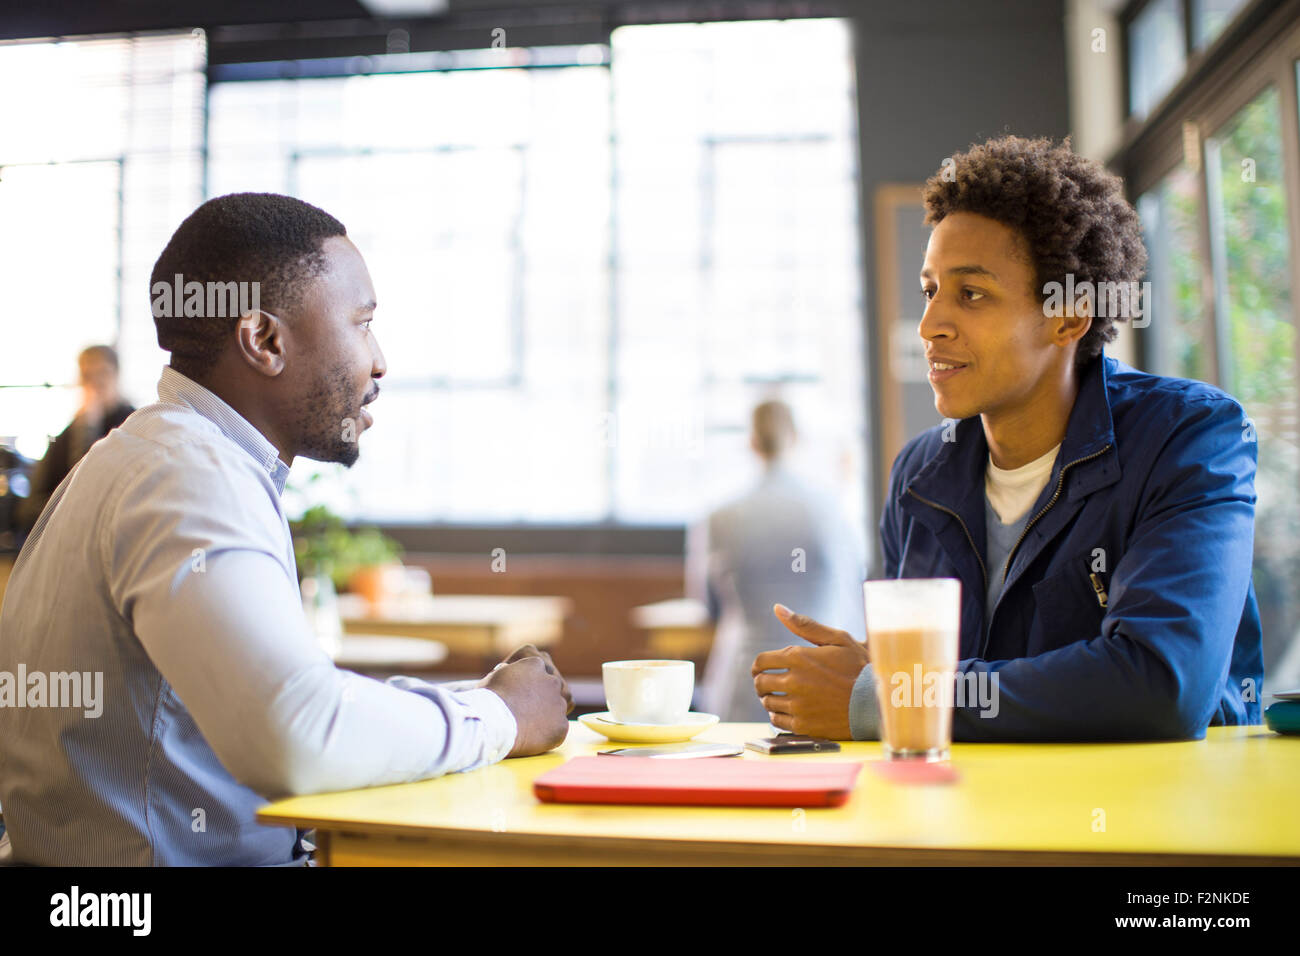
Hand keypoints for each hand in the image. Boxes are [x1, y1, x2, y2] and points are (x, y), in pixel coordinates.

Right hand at [483, 654, 571, 756]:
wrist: (493, 722)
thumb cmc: (487, 700)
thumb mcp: (495, 677)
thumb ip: (508, 673)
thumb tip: (506, 670)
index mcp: (535, 663)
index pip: (540, 668)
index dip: (530, 682)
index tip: (522, 692)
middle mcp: (551, 680)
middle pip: (552, 687)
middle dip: (542, 697)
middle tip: (526, 710)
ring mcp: (559, 702)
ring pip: (558, 707)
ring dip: (547, 715)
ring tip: (527, 725)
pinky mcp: (561, 724)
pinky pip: (559, 728)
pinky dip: (548, 733)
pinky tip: (532, 736)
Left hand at [751, 604, 870, 739]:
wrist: (878, 703)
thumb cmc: (860, 669)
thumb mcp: (838, 639)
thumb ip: (805, 625)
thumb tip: (778, 608)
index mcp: (798, 657)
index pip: (761, 661)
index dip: (758, 666)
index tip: (760, 670)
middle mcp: (794, 681)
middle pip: (760, 683)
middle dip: (761, 682)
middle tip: (769, 684)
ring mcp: (798, 705)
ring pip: (768, 703)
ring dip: (769, 699)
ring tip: (780, 697)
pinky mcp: (803, 725)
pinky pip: (777, 721)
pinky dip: (778, 716)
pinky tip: (788, 711)